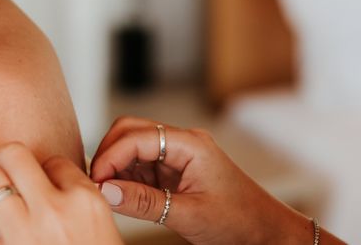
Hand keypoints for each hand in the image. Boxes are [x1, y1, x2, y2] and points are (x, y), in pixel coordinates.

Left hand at [0, 142, 123, 244]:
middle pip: (16, 156)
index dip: (48, 169)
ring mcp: (21, 237)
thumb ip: (81, 207)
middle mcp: (52, 213)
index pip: (57, 162)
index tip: (46, 178)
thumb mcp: (104, 234)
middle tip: (11, 170)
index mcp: (85, 204)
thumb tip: (52, 184)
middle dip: (10, 161)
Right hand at [90, 116, 343, 244]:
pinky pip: (142, 165)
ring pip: (133, 147)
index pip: (137, 136)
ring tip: (106, 192)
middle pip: (131, 131)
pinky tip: (121, 195)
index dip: (111, 156)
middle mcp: (181, 141)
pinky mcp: (174, 170)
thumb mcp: (189, 217)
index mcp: (189, 143)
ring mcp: (177, 155)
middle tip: (96, 182)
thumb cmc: (240, 224)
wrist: (270, 236)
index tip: (96, 180)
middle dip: (109, 153)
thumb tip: (105, 192)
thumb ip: (145, 203)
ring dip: (116, 166)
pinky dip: (127, 177)